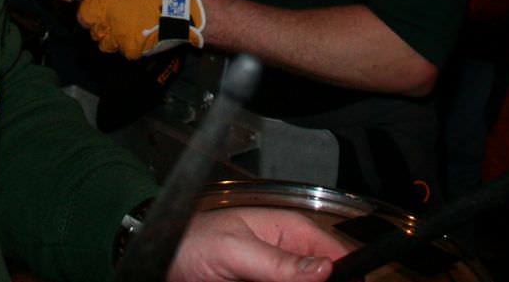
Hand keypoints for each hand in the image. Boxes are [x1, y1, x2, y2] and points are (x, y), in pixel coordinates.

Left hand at [79, 0, 204, 59]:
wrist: (180, 10)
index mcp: (106, 1)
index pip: (83, 16)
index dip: (89, 17)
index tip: (98, 17)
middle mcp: (109, 20)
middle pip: (94, 32)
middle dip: (104, 28)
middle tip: (121, 21)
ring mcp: (119, 37)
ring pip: (107, 44)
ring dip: (116, 39)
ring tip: (133, 29)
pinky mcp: (130, 50)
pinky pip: (124, 51)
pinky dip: (131, 47)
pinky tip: (143, 37)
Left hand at [166, 207, 342, 280]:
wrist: (161, 260)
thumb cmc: (191, 240)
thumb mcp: (235, 249)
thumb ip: (278, 261)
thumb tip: (324, 268)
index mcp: (289, 231)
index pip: (335, 254)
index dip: (346, 275)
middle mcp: (288, 257)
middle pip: (323, 278)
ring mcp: (277, 277)